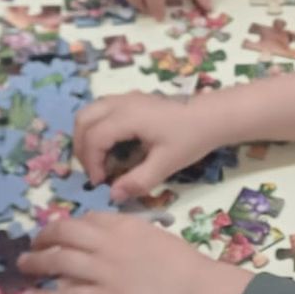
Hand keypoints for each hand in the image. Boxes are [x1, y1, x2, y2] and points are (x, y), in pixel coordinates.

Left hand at [20, 214, 251, 293]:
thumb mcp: (156, 237)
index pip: (86, 219)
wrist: (199, 290)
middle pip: (63, 233)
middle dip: (43, 238)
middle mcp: (108, 243)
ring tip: (23, 266)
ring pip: (58, 261)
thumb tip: (107, 245)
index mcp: (124, 225)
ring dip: (35, 263)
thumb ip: (129, 237)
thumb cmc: (187, 266)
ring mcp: (103, 271)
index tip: (60, 235)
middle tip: (33, 246)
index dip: (68, 227)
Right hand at [71, 91, 225, 201]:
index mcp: (127, 116)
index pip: (93, 138)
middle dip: (82, 148)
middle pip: (83, 120)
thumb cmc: (191, 138)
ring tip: (99, 160)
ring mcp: (125, 98)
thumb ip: (139, 181)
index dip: (91, 163)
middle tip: (95, 172)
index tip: (101, 183)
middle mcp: (121, 102)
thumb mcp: (166, 164)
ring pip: (89, 112)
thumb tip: (114, 195)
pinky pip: (101, 110)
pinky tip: (111, 147)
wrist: (212, 116)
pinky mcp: (130, 100)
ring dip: (86, 136)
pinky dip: (96, 128)